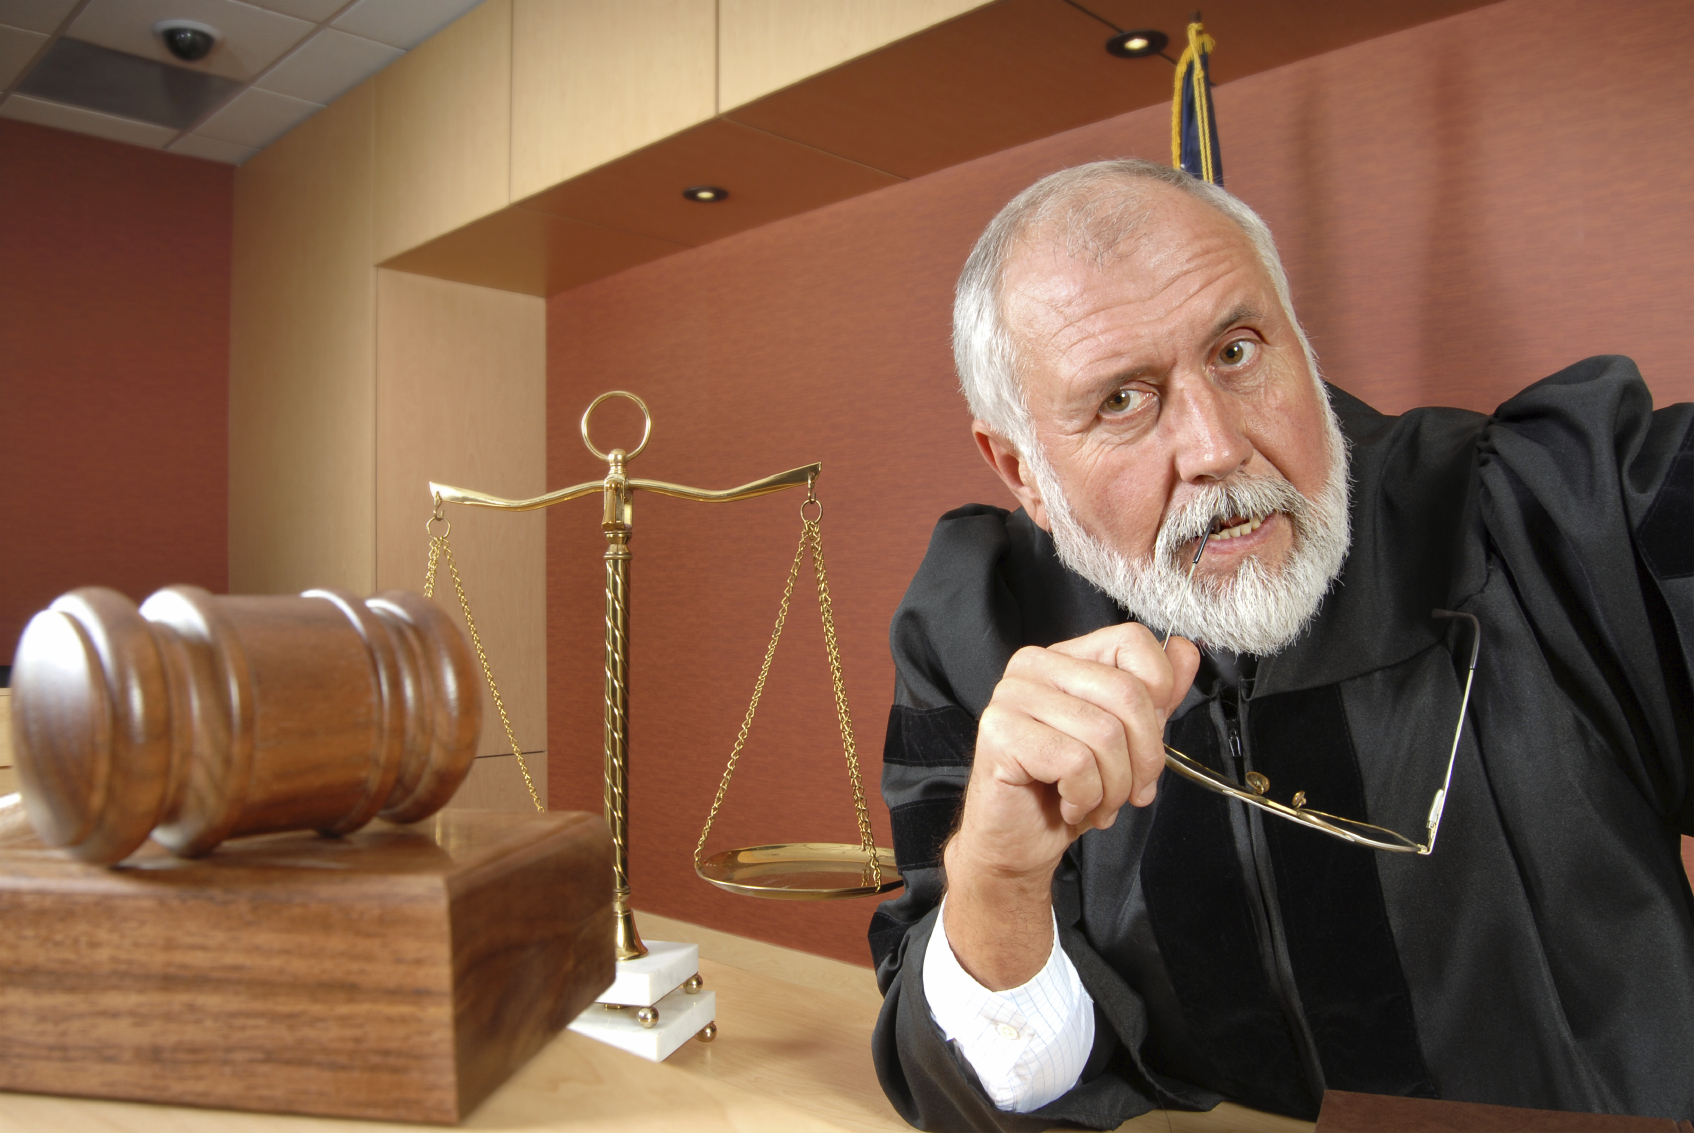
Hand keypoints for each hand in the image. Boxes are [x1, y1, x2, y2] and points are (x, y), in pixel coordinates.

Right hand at [940, 623, 1198, 988]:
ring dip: (1114, 786)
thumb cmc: (1065, 792)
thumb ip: (1154, 697)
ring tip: (1098, 803)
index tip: (1148, 742)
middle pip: (1127, 692)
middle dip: (1144, 757)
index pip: (1132, 642)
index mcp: (1065, 658)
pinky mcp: (999, 732)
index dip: (1160, 696)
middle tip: (1132, 790)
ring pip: (1104, 733)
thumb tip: (1185, 652)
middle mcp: (1033, 666)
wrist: (1018, 843)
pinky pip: (1074, 762)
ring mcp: (1011, 696)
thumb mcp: (1125, 743)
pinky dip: (1085, 796)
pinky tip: (1069, 804)